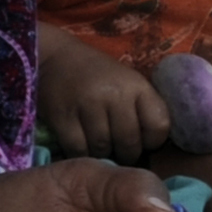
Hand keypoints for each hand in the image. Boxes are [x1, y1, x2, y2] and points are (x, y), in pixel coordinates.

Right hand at [35, 29, 172, 159]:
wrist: (53, 57)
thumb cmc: (96, 74)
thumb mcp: (127, 82)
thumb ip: (141, 108)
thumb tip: (150, 148)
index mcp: (136, 86)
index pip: (159, 126)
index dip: (152, 141)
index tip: (141, 140)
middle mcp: (114, 94)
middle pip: (129, 142)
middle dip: (125, 153)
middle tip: (117, 152)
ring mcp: (86, 105)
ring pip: (102, 148)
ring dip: (101, 155)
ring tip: (98, 148)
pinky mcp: (61, 116)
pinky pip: (77, 148)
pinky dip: (80, 153)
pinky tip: (80, 147)